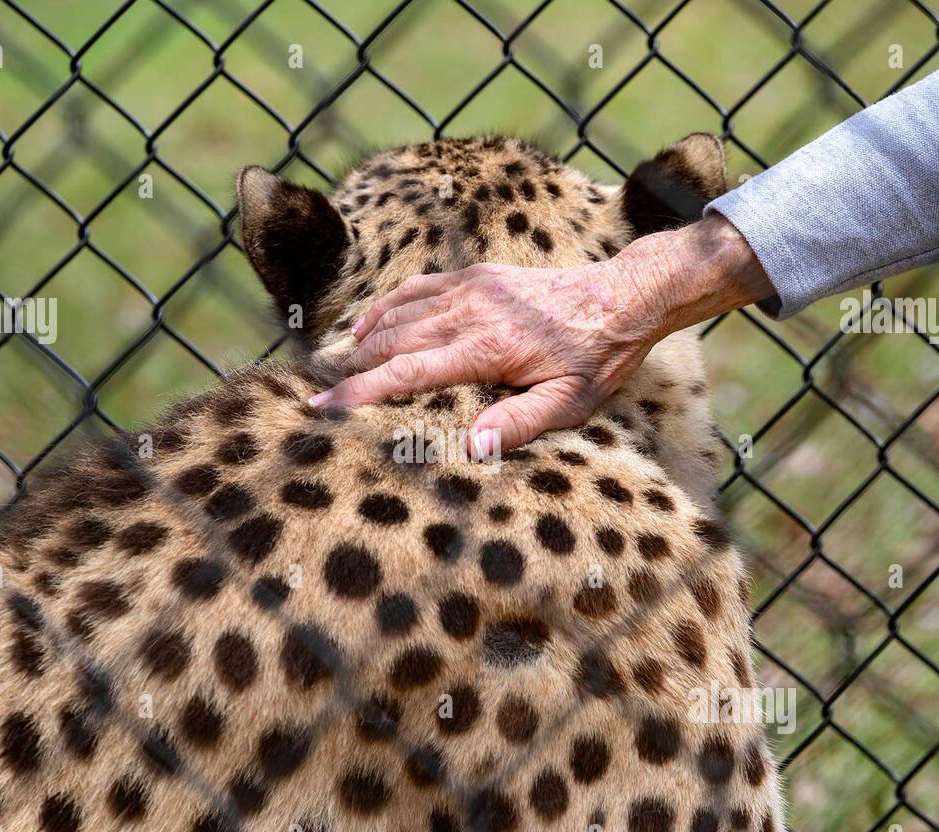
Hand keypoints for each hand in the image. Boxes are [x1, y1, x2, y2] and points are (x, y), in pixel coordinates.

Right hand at [308, 215, 771, 456]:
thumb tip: (472, 448)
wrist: (622, 296)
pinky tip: (365, 325)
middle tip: (315, 396)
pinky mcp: (475, 275)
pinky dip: (385, 306)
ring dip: (360, 340)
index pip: (408, 372)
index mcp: (486, 348)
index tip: (324, 408)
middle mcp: (469, 312)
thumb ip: (519, 423)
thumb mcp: (568, 403)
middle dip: (349, 370)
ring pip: (397, 313)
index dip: (362, 392)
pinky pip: (416, 288)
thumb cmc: (596, 357)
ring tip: (331, 368)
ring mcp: (470, 288)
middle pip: (390, 341)